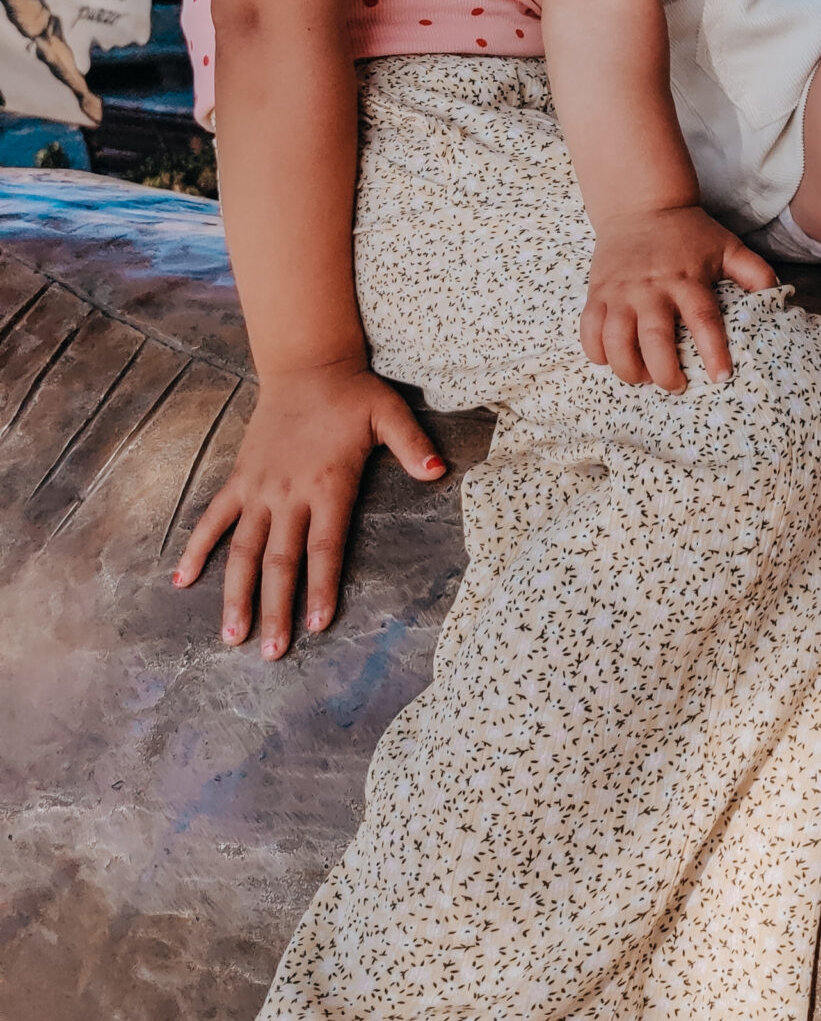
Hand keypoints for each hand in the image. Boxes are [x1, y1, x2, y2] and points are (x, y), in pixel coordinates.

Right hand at [171, 363, 445, 656]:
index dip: (321, 586)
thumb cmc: (353, 394)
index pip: (324, 548)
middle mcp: (289, 494)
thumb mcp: (390, 414)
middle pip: (280, 561)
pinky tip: (181, 580)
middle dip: (276, 609)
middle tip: (272, 653)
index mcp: (328, 485)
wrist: (306, 367)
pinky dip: (196, 548)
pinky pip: (213, 519)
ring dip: (236, 594)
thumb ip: (412, 446)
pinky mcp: (240, 479)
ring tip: (232, 636)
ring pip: (243, 551)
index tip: (318, 625)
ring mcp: (260, 489)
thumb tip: (439, 472)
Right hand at [580, 206, 777, 389]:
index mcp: (687, 279)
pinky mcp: (598, 293)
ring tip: (642, 378)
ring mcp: (620, 292)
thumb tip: (780, 296)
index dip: (713, 351)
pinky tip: (611, 361)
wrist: (640, 204)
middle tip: (676, 386)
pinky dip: (596, 353)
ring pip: (616, 341)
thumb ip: (754, 271)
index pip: (703, 320)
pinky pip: (589, 330)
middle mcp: (651, 288)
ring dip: (628, 368)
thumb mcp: (726, 247)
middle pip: (654, 340)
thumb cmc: (688, 233)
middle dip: (664, 372)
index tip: (720, 377)